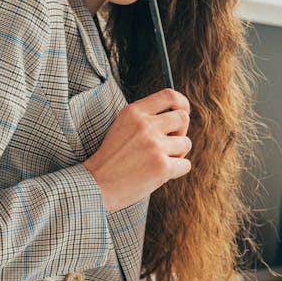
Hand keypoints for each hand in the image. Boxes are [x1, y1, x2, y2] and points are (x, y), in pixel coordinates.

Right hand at [83, 89, 190, 211]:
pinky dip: (177, 170)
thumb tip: (178, 115)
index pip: (169, 96)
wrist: (96, 184)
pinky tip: (160, 173)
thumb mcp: (122, 126)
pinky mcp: (162, 166)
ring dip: (178, 154)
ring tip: (159, 161)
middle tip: (170, 143)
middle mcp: (145, 125)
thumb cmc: (111, 158)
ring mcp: (154, 145)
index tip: (183, 111)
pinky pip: (185, 164)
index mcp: (134, 112)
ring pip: (186, 143)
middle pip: (183, 118)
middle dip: (181, 132)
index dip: (182, 103)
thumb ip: (145, 117)